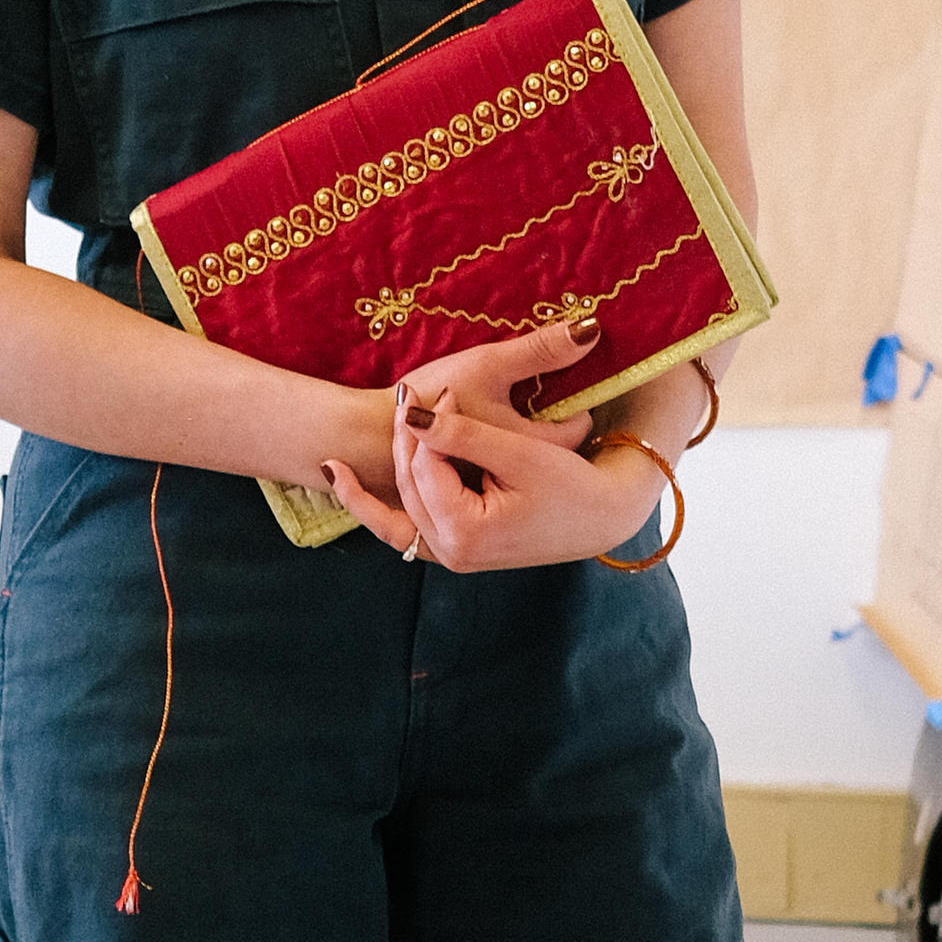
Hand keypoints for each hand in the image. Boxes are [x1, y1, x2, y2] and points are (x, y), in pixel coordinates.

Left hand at [325, 314, 653, 575]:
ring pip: (402, 501)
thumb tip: (414, 415)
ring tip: (369, 429)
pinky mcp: (454, 548)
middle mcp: (451, 552)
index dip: (433, 421)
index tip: (450, 386)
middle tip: (413, 390)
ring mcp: (450, 555)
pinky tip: (339, 475)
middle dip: (408, 436)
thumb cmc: (571, 486)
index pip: (427, 464)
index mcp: (465, 532)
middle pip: (411, 482)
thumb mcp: (517, 453)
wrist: (602, 518)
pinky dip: (369, 505)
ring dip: (387, 465)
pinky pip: (399, 527)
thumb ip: (461, 436)